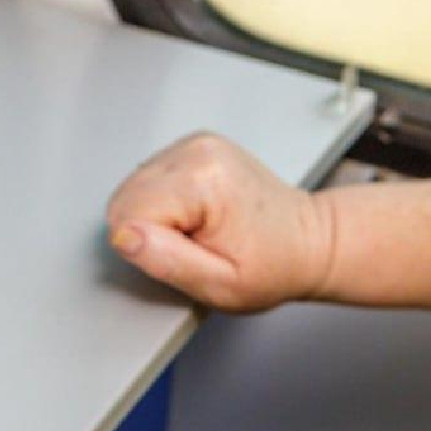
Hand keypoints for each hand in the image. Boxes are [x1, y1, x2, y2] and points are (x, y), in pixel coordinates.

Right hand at [107, 133, 332, 311]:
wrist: (305, 242)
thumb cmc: (271, 266)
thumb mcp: (219, 285)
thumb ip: (167, 261)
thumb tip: (125, 238)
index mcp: (204, 180)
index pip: (127, 216)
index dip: (148, 247)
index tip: (186, 253)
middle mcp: (198, 151)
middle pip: (125, 199)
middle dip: (148, 230)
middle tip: (192, 245)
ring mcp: (195, 144)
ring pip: (132, 189)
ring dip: (154, 217)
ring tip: (197, 230)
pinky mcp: (192, 147)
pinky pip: (148, 180)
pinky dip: (162, 203)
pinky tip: (195, 215)